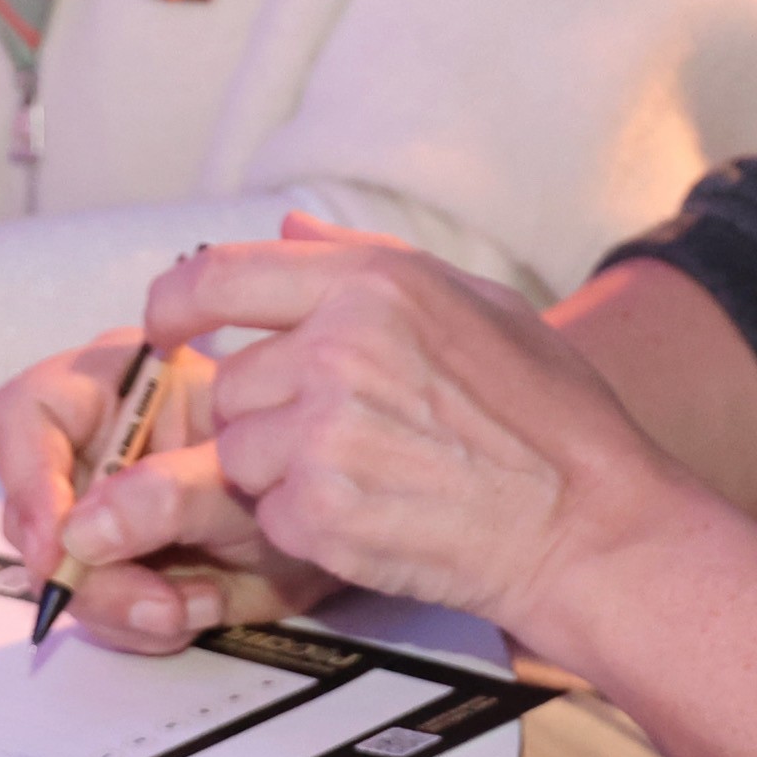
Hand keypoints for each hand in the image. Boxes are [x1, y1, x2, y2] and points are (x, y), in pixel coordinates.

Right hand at [0, 328, 343, 651]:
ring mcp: (96, 505)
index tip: (60, 550)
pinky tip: (189, 610)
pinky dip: (134, 623)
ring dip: (116, 605)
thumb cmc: (305, 468)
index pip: (26, 416)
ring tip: (188, 607)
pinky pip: (92, 604)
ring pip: (55, 568)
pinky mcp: (112, 560)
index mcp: (119, 382)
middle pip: (30, 507)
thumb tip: (79, 535)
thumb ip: (169, 496)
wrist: (348, 522)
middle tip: (151, 605)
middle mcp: (94, 439)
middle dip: (86, 570)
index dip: (28, 480)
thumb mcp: (247, 481)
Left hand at [152, 216, 730, 660]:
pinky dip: (306, 526)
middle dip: (270, 414)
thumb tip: (287, 227)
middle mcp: (338, 349)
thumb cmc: (550, 419)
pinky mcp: (319, 512)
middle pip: (231, 383)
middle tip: (350, 438)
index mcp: (374, 286)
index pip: (219, 274)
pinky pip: (267, 515)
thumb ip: (368, 259)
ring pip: (240, 454)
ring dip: (283, 473)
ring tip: (372, 478)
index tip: (166, 328)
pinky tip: (375, 518)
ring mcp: (324, 434)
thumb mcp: (478, 303)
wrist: (591, 529)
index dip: (175, 304)